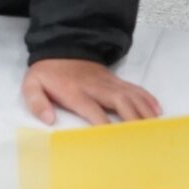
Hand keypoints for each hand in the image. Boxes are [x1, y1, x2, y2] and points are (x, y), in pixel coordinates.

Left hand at [23, 58, 162, 125]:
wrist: (60, 46)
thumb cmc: (47, 73)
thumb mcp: (32, 84)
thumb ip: (37, 102)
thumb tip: (49, 120)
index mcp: (76, 92)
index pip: (94, 111)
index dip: (104, 126)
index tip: (114, 141)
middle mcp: (96, 87)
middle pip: (120, 102)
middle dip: (134, 119)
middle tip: (144, 137)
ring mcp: (109, 82)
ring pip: (131, 95)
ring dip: (145, 110)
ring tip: (156, 127)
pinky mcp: (115, 79)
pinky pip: (135, 88)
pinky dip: (147, 98)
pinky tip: (156, 110)